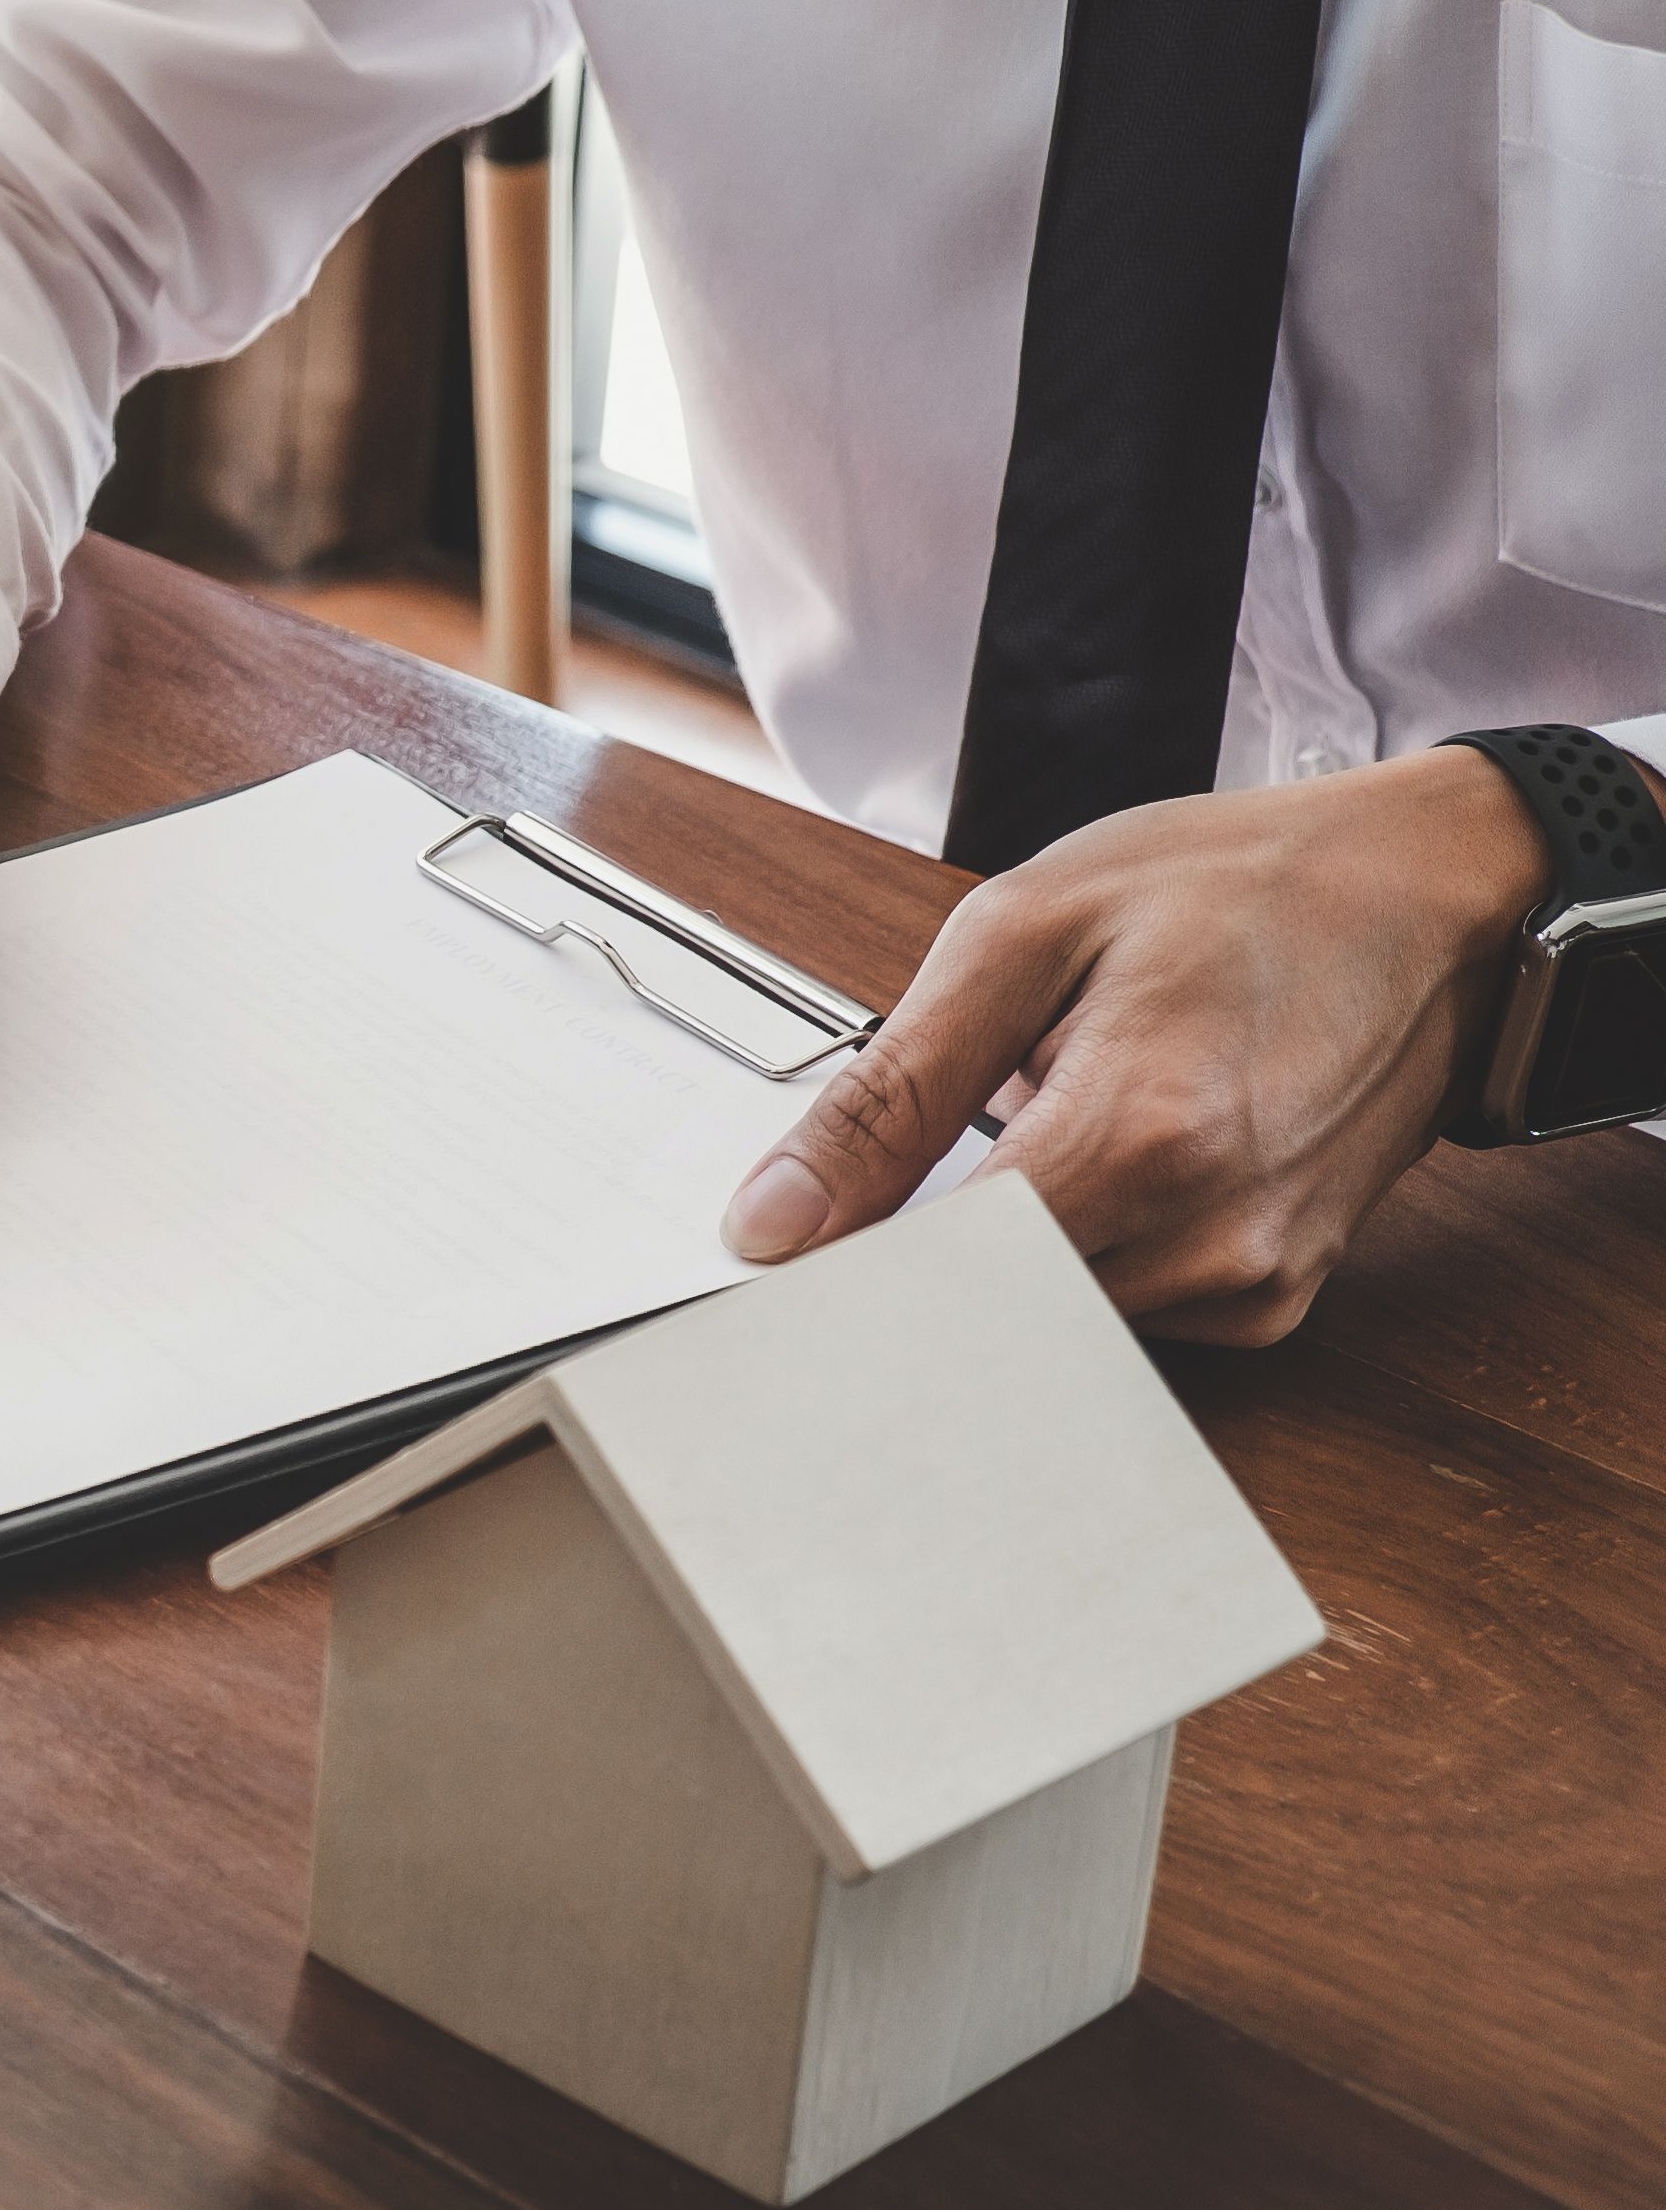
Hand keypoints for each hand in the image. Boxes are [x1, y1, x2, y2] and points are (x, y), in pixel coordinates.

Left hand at [718, 749, 1555, 1339]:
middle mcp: (1212, 1241)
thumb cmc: (1248, 887)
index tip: (790, 1247)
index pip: (928, 1284)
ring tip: (1050, 1123)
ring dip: (1008, 1246)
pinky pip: (1116, 1313)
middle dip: (921, 1255)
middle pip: (982, 1321)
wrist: (1438, 896)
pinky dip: (1081, 1247)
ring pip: (1043, 1322)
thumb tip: (772, 1222)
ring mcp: (1253, 1285)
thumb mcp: (1025, 934)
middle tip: (924, 1155)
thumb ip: (888, 1094)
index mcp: (1141, 1138)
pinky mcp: (1271, 1305)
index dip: (838, 1269)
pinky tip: (1111, 1161)